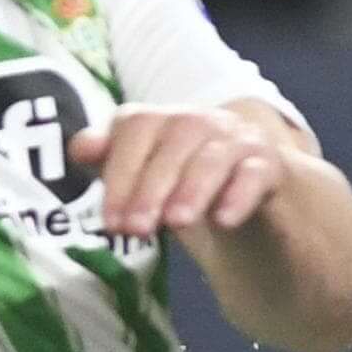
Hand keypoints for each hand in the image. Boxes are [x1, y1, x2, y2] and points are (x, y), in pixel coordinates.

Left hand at [74, 97, 319, 248]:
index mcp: (164, 122)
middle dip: (149, 186)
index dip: (118, 171)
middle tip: (134, 230)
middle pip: (173, 140)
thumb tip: (79, 148)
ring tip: (176, 223)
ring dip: (191, 187)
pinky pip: (256, 173)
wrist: (258, 200)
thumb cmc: (188, 188)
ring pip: (213, 155)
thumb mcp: (148, 182)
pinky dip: (238, 194)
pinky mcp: (271, 167)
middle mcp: (201, 122)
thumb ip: (115, 164)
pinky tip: (224, 221)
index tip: (109, 222)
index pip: (135, 126)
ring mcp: (239, 141)